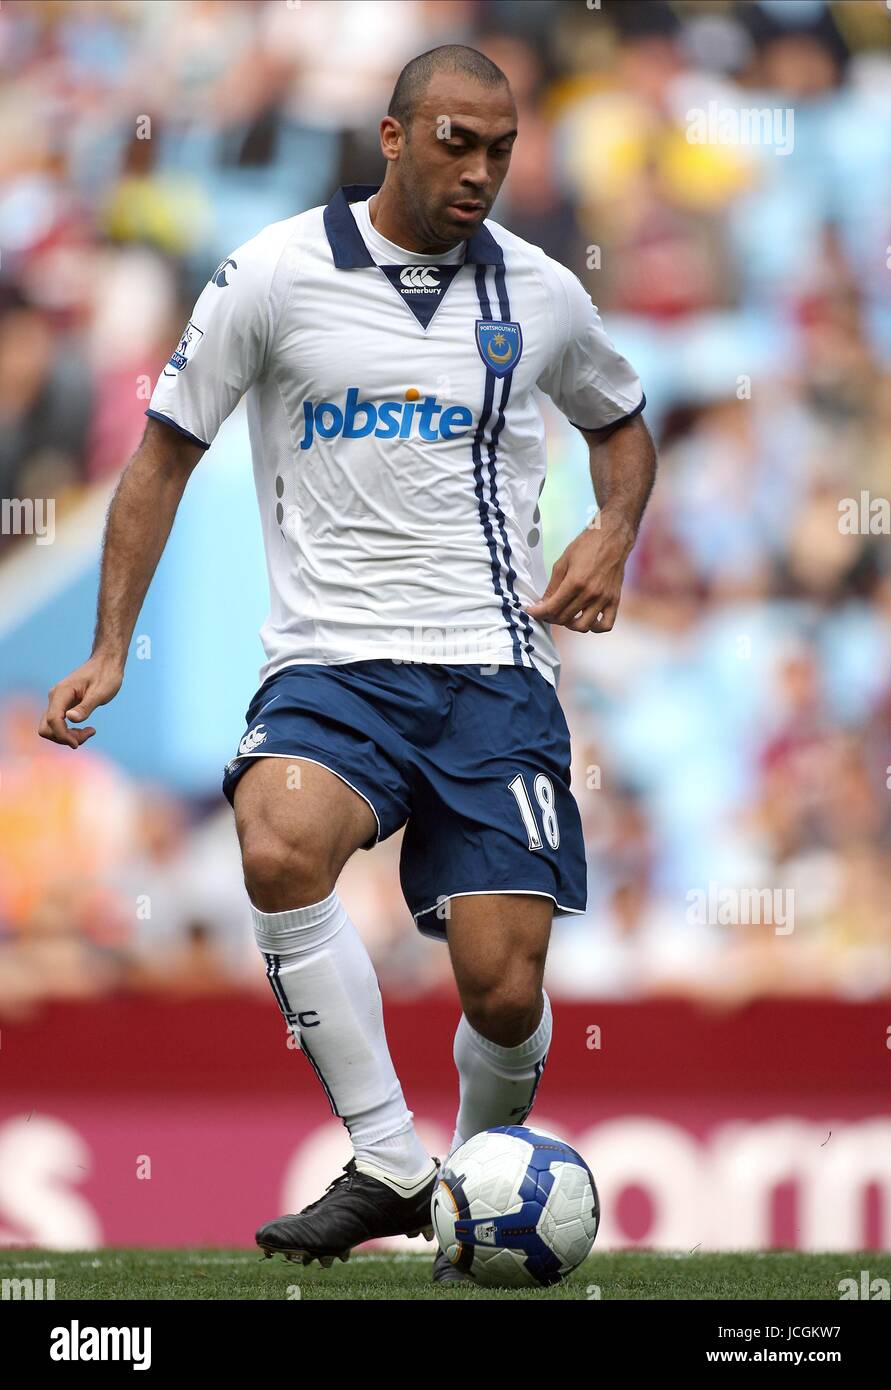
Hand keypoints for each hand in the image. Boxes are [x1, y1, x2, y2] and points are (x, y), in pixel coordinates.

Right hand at [38, 652, 124, 747]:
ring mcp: (57, 701)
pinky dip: (69, 731)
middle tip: (87, 734)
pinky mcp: (62, 705)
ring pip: (51, 727)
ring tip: (90, 731)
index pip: (53, 720)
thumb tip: (71, 718)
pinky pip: (59, 723)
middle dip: (64, 738)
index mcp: (62, 693)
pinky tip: (86, 729)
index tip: (77, 744)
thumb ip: (86, 706)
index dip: (62, 735)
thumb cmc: (106, 675)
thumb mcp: (101, 692)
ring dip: (67, 736)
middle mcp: (54, 697)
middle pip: (46, 727)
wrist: (106, 662)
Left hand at [525, 512, 633, 632]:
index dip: (537, 613)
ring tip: (566, 615)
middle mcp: (590, 593)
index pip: (552, 608)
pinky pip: (606, 625)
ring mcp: (604, 598)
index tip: (532, 611)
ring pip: (583, 626)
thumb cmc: (586, 546)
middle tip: (546, 611)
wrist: (612, 537)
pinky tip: (587, 619)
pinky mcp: (615, 600)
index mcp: (575, 582)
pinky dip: (595, 627)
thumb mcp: (562, 562)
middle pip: (564, 618)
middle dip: (550, 617)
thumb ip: (552, 586)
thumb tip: (543, 604)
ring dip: (570, 624)